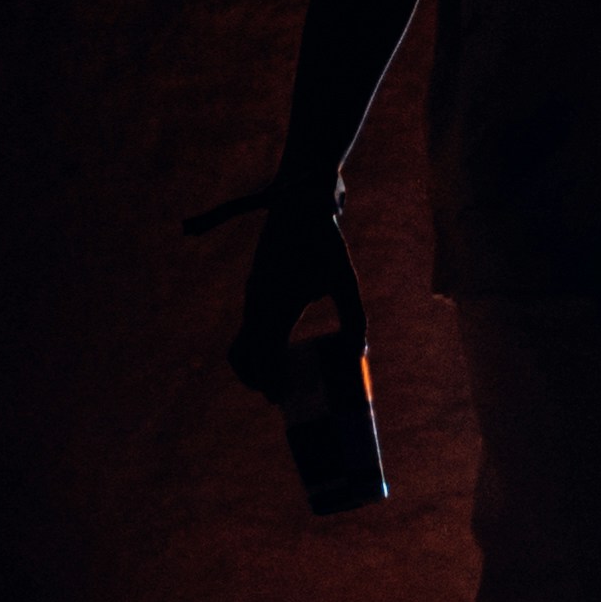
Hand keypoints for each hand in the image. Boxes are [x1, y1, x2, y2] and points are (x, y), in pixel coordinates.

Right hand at [230, 196, 365, 401]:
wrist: (299, 200)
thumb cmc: (324, 240)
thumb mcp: (345, 278)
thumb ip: (353, 316)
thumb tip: (359, 353)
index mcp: (274, 302)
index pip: (262, 353)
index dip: (267, 380)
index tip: (279, 400)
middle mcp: (257, 301)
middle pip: (242, 354)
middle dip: (257, 379)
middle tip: (281, 396)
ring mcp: (253, 293)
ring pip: (241, 339)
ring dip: (254, 363)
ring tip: (281, 377)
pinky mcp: (256, 286)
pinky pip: (248, 324)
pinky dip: (256, 344)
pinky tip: (282, 347)